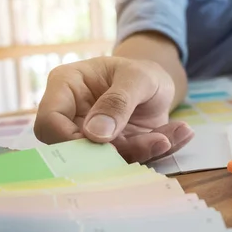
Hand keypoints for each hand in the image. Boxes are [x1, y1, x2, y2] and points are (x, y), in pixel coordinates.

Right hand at [33, 57, 193, 162]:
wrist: (159, 82)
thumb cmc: (140, 72)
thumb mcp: (137, 77)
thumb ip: (118, 101)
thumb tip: (96, 134)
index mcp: (66, 87)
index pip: (49, 122)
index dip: (69, 139)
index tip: (104, 141)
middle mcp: (74, 116)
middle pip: (77, 149)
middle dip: (117, 151)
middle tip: (158, 140)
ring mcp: (94, 137)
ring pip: (107, 160)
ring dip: (143, 152)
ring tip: (171, 135)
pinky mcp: (116, 151)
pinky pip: (133, 160)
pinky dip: (158, 151)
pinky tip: (182, 133)